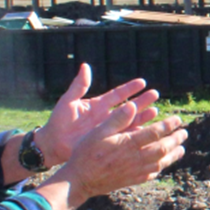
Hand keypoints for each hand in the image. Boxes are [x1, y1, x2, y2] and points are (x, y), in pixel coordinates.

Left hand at [35, 63, 160, 165]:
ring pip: (130, 122)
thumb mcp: (68, 101)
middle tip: (155, 94)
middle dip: (142, 101)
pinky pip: (125, 138)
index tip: (142, 82)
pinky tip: (148, 132)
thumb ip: (79, 85)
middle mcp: (106, 116)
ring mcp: (108, 130)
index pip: (117, 94)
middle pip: (128, 107)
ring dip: (143, 117)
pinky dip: (136, 135)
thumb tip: (85, 66)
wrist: (54, 143)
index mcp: (98, 105)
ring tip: (155, 111)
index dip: (130, 88)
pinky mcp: (108, 142)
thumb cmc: (58, 121)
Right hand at [53, 103, 185, 196]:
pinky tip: (163, 165)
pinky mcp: (132, 181)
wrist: (80, 180)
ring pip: (161, 163)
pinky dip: (160, 168)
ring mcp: (135, 172)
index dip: (168, 125)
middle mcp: (136, 159)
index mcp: (129, 144)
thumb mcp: (99, 132)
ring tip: (182, 149)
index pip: (155, 133)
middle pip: (163, 149)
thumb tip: (133, 105)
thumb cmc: (87, 153)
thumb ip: (117, 119)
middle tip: (185, 133)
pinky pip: (151, 175)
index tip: (177, 119)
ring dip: (173, 155)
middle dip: (175, 140)